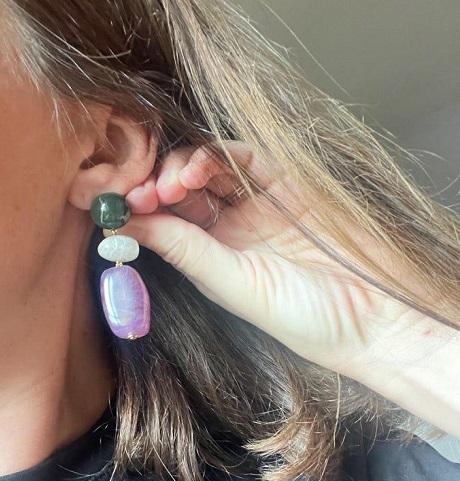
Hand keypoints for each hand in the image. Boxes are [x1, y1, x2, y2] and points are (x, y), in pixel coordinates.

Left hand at [115, 141, 443, 379]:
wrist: (371, 316)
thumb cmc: (300, 315)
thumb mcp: (231, 283)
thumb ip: (182, 247)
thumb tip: (123, 221)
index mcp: (211, 258)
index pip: (166, 221)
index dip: (141, 208)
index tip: (119, 203)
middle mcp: (230, 229)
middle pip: (183, 191)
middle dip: (159, 183)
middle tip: (148, 190)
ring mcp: (260, 204)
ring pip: (211, 169)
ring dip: (187, 166)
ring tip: (177, 181)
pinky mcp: (290, 184)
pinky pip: (250, 158)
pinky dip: (224, 153)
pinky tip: (205, 165)